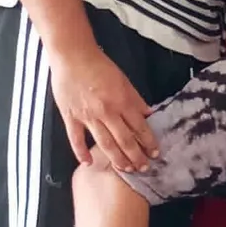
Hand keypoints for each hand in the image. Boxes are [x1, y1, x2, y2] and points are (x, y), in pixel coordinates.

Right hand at [50, 45, 158, 171]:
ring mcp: (87, 116)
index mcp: (122, 102)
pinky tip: (89, 163)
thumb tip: (150, 115)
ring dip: (116, 158)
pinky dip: (81, 152)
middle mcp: (107, 112)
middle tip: (143, 168)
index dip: (148, 142)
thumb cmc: (100, 66)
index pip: (139, 127)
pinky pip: (75, 138)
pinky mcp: (70, 117)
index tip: (155, 153)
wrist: (73, 56)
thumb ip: (136, 99)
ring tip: (125, 170)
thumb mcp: (124, 80)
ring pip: (104, 143)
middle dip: (136, 156)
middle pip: (124, 140)